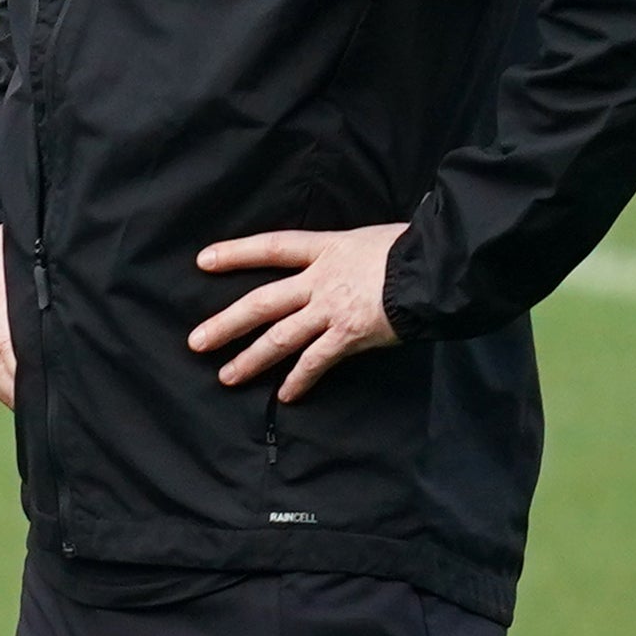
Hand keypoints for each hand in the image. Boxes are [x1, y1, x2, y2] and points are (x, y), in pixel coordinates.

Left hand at [189, 220, 407, 401]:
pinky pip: (316, 362)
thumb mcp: (373, 239)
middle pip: (262, 302)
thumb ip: (352, 255)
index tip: (203, 260)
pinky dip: (299, 380)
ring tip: (227, 376)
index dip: (237, 253)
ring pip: (280, 337)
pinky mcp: (349, 334)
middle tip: (196, 342)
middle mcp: (321, 279)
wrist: (439, 266)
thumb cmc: (416, 249)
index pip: (273, 247)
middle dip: (226, 323)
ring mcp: (332, 308)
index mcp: (328, 248)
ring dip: (251, 358)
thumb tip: (351, 263)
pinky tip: (284, 396)